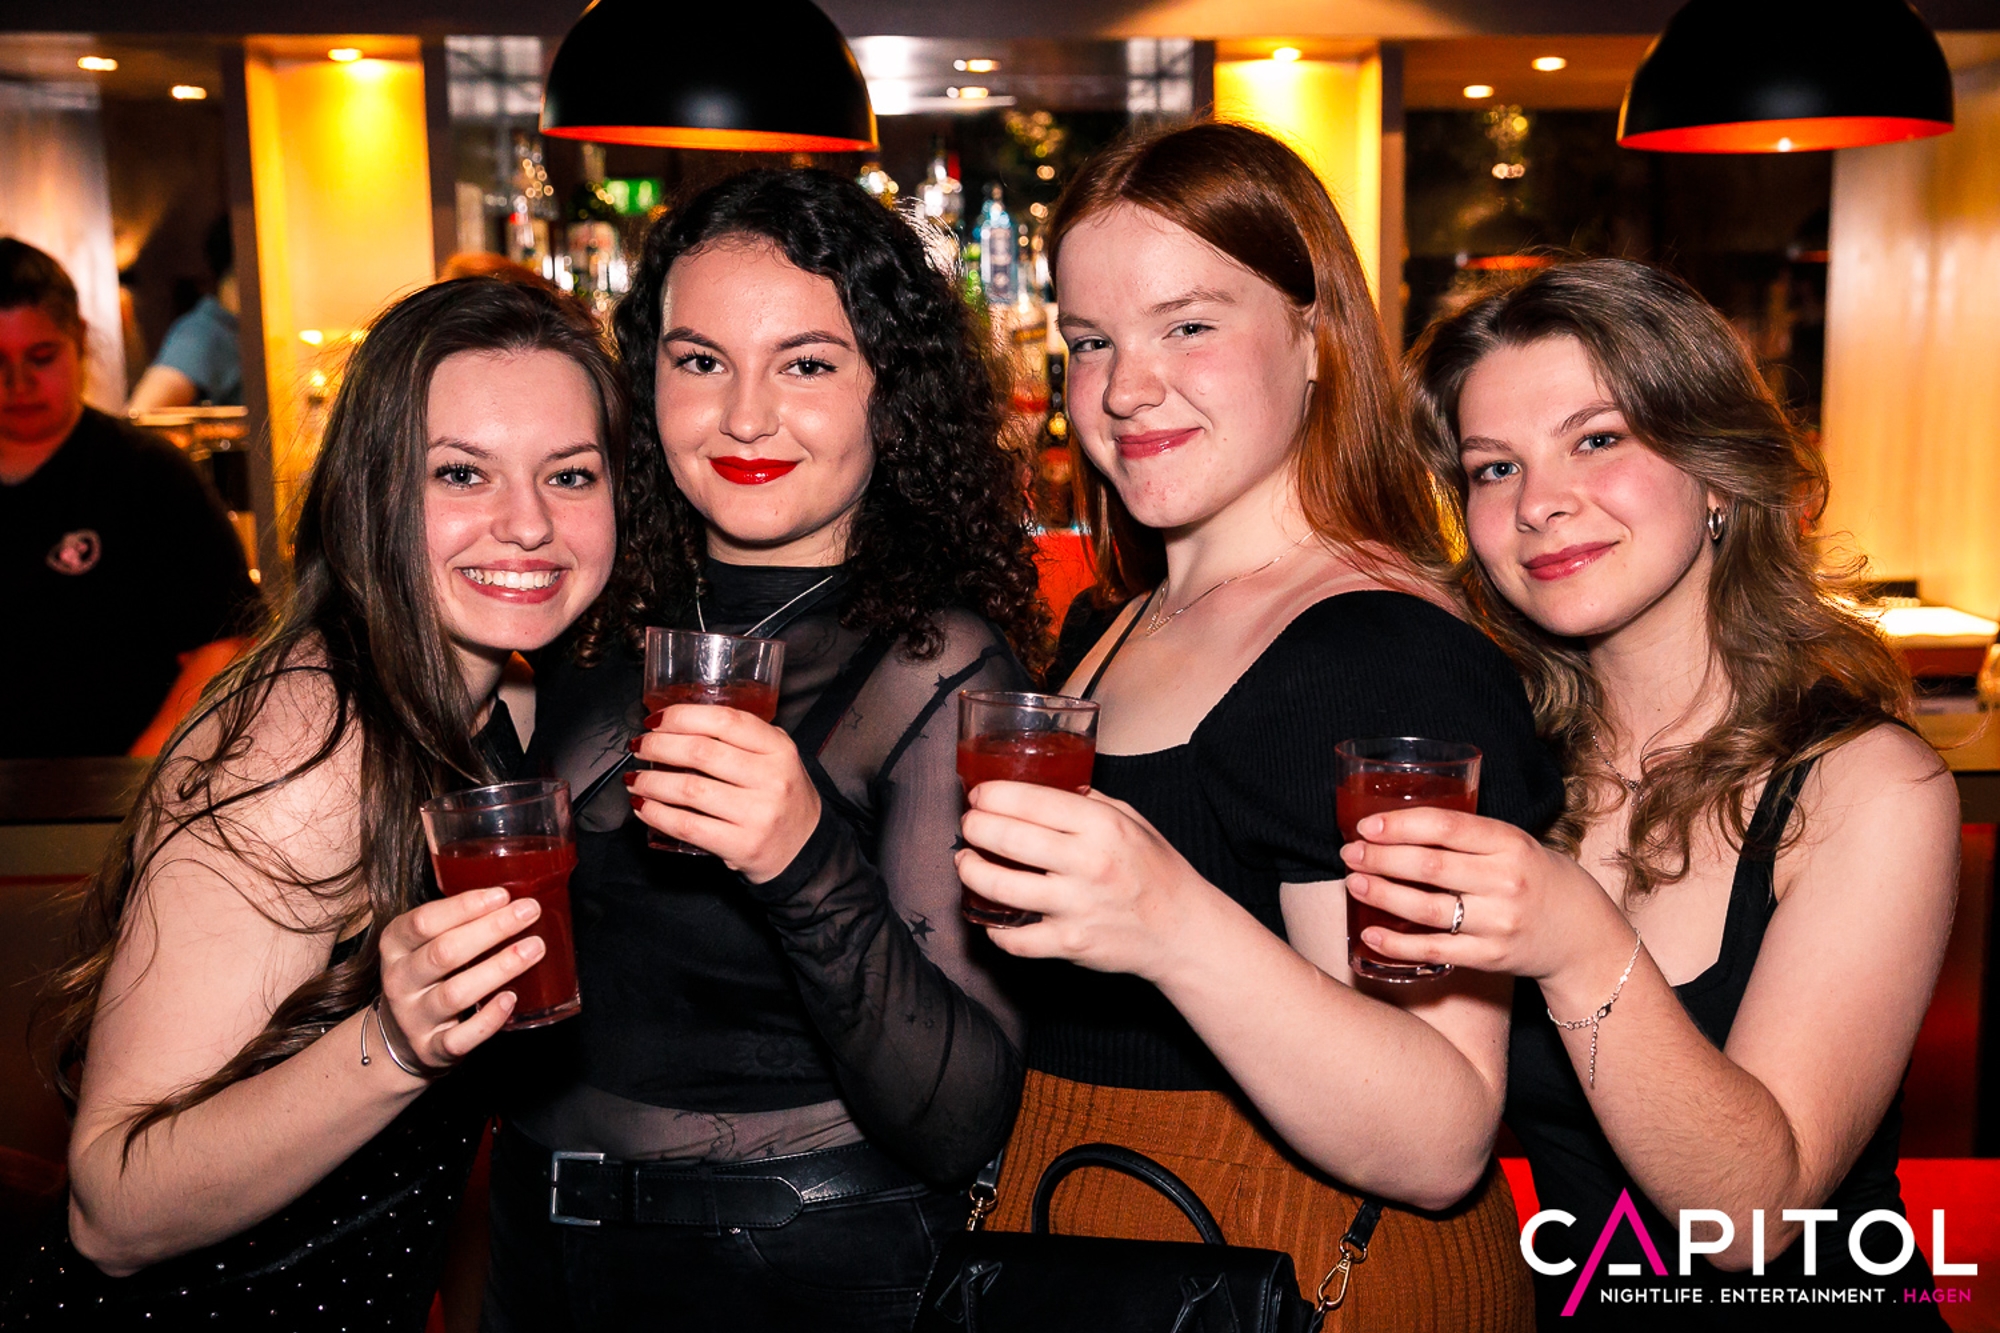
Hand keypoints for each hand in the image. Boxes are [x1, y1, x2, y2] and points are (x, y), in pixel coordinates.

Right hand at [376, 887, 543, 1072]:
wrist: (398, 1039)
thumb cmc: (427, 977)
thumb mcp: (425, 944)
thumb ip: (457, 921)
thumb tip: (513, 897)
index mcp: (395, 946)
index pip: (424, 921)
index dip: (465, 906)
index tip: (503, 895)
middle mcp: (400, 981)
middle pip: (444, 953)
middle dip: (492, 929)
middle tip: (529, 912)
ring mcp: (414, 1018)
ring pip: (455, 993)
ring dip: (499, 968)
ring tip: (534, 949)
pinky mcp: (431, 1049)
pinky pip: (460, 1038)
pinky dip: (488, 1019)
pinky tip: (511, 999)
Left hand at [625, 703, 821, 882]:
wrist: (804, 849)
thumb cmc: (781, 797)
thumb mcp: (776, 758)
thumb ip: (741, 739)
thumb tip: (679, 723)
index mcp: (779, 749)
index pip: (726, 721)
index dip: (683, 717)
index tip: (656, 720)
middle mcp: (772, 779)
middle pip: (701, 753)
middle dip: (659, 747)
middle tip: (639, 747)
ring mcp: (758, 814)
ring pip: (689, 790)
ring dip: (652, 782)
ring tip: (635, 779)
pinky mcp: (742, 845)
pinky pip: (688, 826)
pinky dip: (658, 815)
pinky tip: (644, 807)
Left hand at [954, 780, 1214, 981]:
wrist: (1183, 929)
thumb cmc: (1155, 870)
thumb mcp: (1132, 820)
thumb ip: (1089, 802)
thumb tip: (1043, 786)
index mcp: (1102, 825)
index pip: (1032, 801)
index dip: (994, 795)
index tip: (979, 795)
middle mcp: (1088, 863)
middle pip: (1007, 839)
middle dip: (975, 827)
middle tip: (967, 824)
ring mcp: (1077, 906)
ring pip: (1001, 888)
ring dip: (971, 872)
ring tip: (965, 862)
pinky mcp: (1071, 943)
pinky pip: (1015, 939)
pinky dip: (993, 929)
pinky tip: (988, 916)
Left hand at [1338, 808, 1627, 982]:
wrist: (1580, 934)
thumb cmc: (1535, 879)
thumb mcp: (1514, 845)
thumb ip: (1468, 836)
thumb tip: (1396, 824)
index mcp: (1510, 843)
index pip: (1447, 828)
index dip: (1400, 825)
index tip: (1366, 826)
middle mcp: (1505, 881)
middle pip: (1430, 867)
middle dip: (1380, 858)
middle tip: (1350, 854)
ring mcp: (1498, 922)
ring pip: (1427, 909)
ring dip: (1382, 894)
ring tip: (1354, 883)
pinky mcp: (1489, 957)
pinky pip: (1434, 951)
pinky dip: (1398, 944)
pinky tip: (1370, 934)